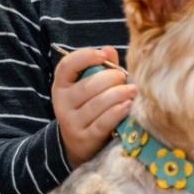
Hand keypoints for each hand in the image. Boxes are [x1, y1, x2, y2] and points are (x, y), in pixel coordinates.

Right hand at [52, 47, 136, 166]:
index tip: (103, 55)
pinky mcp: (85, 138)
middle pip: (87, 86)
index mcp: (61, 85)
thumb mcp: (89, 86)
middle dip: (110, 78)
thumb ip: (100, 67)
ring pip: (97, 104)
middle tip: (123, 78)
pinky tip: (128, 105)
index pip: (67, 66)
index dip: (85, 57)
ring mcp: (72, 123)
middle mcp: (62, 103)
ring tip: (133, 90)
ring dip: (118, 94)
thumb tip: (109, 50)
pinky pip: (103, 123)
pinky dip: (117, 112)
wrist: (78, 143)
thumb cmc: (88, 106)